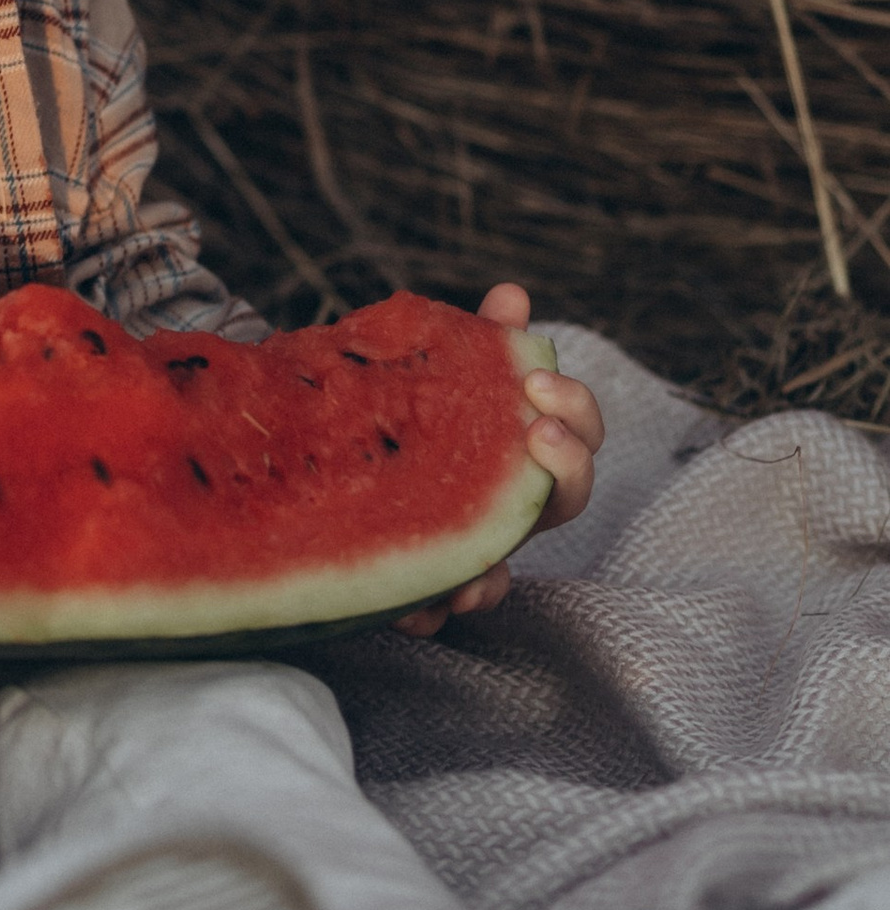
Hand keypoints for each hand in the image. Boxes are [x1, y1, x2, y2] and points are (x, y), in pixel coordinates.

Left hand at [391, 282, 601, 636]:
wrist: (330, 466)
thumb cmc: (412, 420)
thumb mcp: (440, 378)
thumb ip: (479, 342)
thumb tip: (514, 295)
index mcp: (521, 457)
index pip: (579, 436)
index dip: (575, 412)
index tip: (540, 382)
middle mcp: (508, 510)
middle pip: (568, 501)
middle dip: (567, 467)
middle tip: (539, 434)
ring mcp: (471, 552)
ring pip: (497, 578)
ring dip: (490, 576)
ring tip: (473, 572)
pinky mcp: (419, 588)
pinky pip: (430, 613)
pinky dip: (424, 611)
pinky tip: (411, 604)